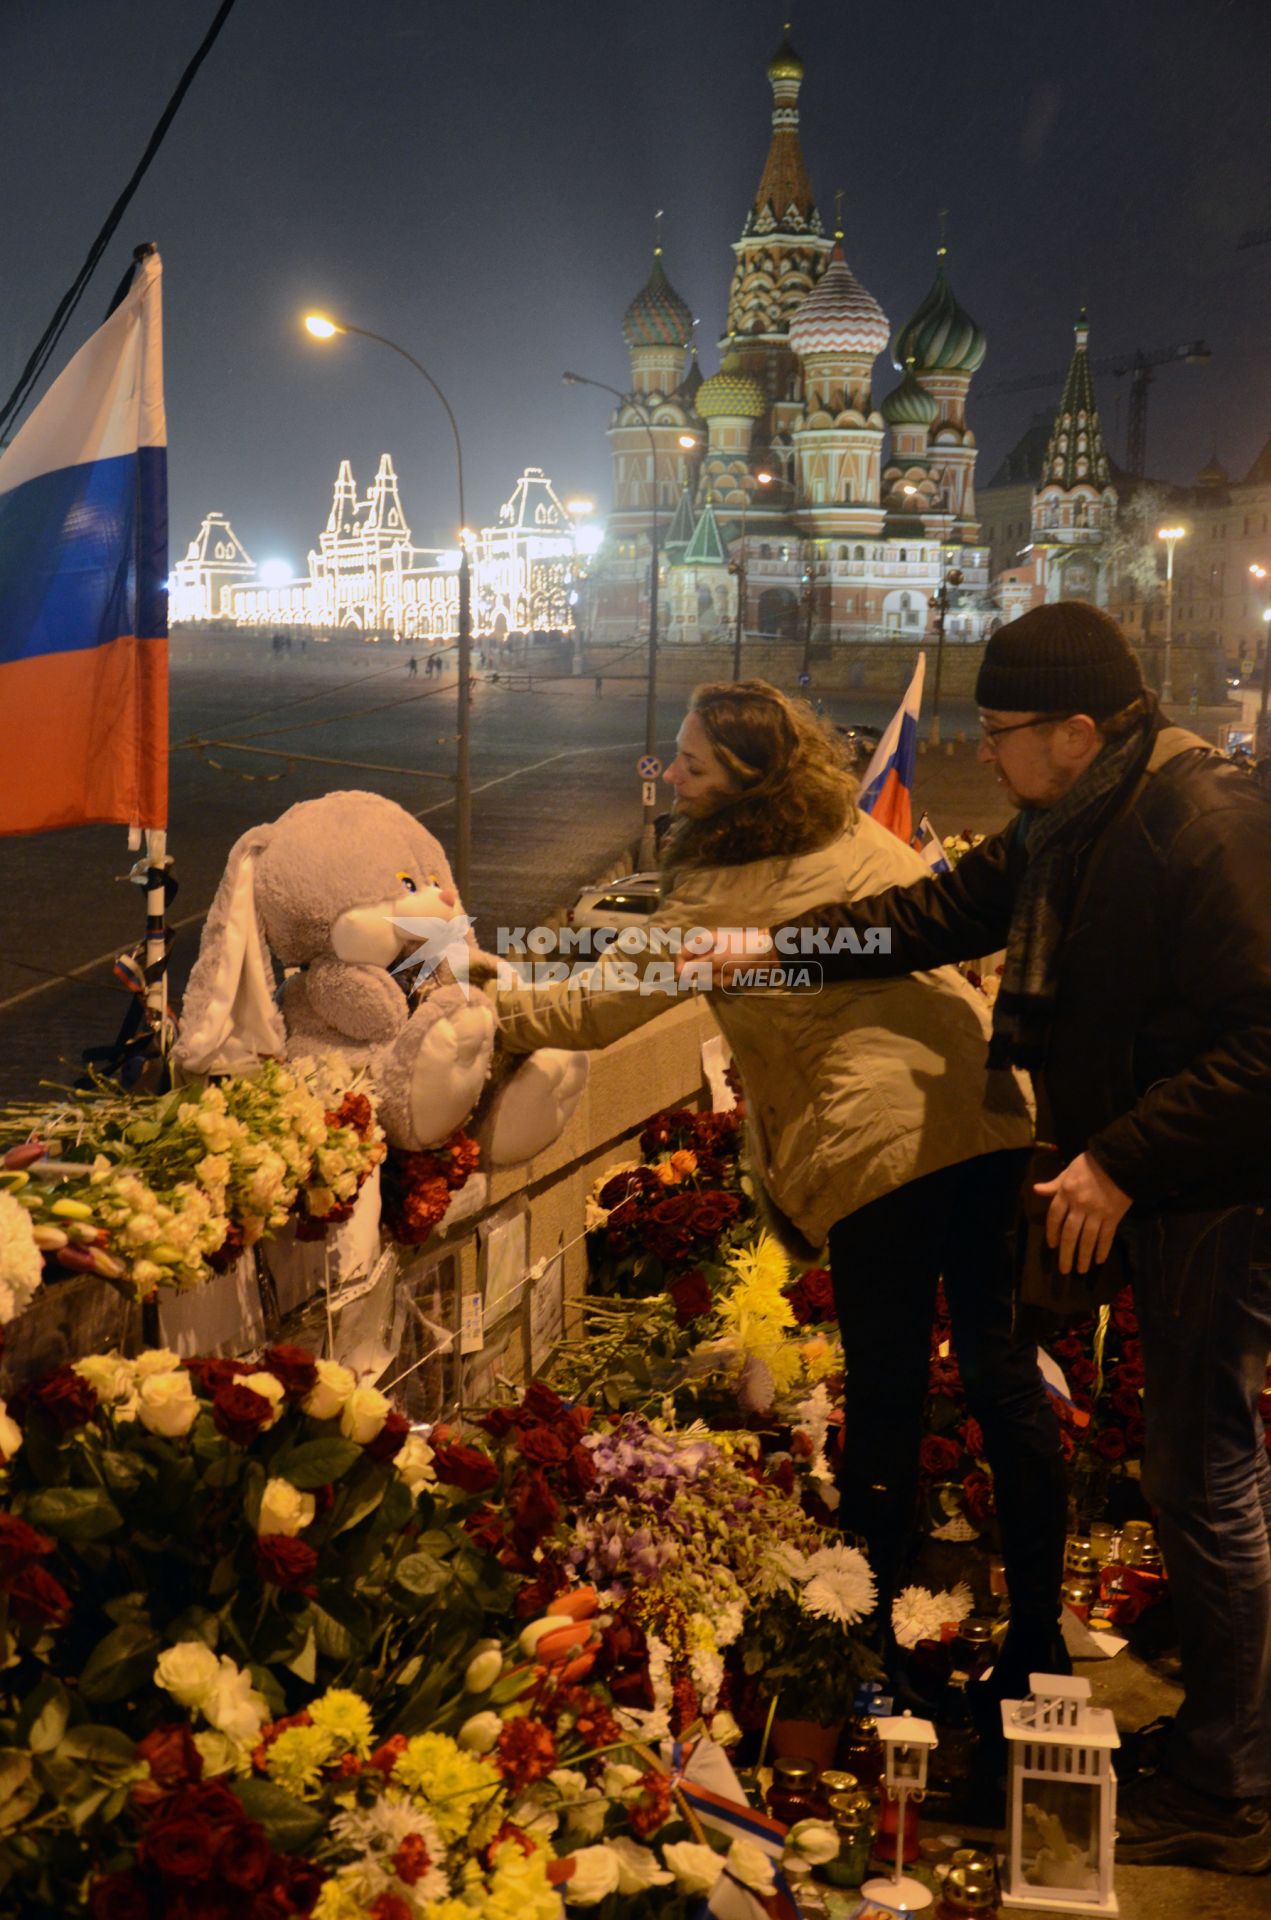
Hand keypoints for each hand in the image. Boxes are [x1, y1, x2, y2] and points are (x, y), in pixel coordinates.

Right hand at [673, 927, 774, 989]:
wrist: (767, 954)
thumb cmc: (741, 951)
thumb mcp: (718, 958)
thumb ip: (698, 966)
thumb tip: (681, 972)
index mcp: (704, 942)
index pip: (684, 953)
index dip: (682, 965)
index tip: (683, 976)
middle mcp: (708, 951)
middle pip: (695, 968)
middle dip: (704, 973)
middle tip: (715, 970)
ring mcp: (718, 961)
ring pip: (707, 976)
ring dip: (717, 977)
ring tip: (729, 971)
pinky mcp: (727, 970)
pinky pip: (719, 979)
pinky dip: (727, 979)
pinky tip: (736, 974)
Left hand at [1033, 1152, 1131, 1276]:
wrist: (1119, 1161)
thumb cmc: (1091, 1164)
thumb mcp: (1069, 1170)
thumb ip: (1054, 1184)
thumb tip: (1036, 1190)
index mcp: (1066, 1193)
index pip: (1054, 1217)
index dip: (1052, 1233)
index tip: (1051, 1246)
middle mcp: (1079, 1205)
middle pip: (1069, 1233)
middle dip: (1066, 1253)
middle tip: (1064, 1269)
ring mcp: (1097, 1212)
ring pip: (1087, 1239)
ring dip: (1083, 1256)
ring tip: (1081, 1270)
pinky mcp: (1113, 1216)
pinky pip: (1106, 1236)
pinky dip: (1102, 1249)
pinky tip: (1099, 1260)